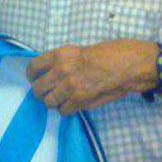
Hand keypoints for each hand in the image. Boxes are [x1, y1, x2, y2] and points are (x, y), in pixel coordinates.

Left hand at [26, 40, 153, 114]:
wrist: (128, 65)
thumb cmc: (109, 53)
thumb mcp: (79, 50)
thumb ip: (62, 62)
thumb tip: (50, 73)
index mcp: (60, 54)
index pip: (33, 67)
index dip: (33, 75)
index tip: (36, 79)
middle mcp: (61, 71)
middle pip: (38, 88)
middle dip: (43, 91)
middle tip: (51, 91)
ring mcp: (69, 88)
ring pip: (48, 102)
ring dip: (54, 102)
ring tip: (63, 99)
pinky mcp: (80, 101)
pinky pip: (63, 111)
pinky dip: (66, 109)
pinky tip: (73, 104)